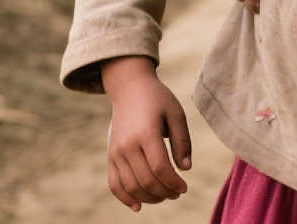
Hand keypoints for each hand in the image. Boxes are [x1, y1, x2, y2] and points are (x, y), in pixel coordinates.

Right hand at [99, 57, 191, 211]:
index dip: (173, 182)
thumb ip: (182, 141)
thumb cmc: (158, 100)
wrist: (129, 89)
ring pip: (130, 186)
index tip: (184, 187)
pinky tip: (139, 206)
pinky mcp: (110, 156)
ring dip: (149, 197)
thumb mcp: (177, 114)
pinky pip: (114, 184)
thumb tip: (186, 169)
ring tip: (164, 196)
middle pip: (145, 180)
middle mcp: (127, 145)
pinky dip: (125, 198)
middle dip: (164, 192)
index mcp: (146, 133)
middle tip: (177, 193)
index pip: (160, 167)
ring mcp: (116, 152)